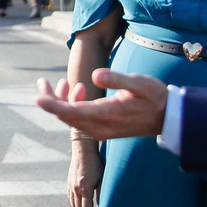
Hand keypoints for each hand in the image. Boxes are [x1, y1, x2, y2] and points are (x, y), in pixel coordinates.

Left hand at [35, 70, 166, 138]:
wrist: (168, 118)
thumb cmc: (154, 96)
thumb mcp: (140, 83)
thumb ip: (118, 79)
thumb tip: (96, 75)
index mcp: (107, 115)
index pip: (74, 112)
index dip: (54, 105)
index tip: (38, 99)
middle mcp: (101, 127)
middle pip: (67, 117)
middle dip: (51, 100)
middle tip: (41, 82)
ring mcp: (101, 130)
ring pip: (72, 119)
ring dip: (60, 103)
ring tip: (58, 82)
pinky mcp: (103, 129)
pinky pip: (80, 120)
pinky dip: (72, 106)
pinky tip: (78, 90)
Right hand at [66, 139, 102, 206]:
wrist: (83, 150)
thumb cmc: (96, 163)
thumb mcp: (101, 178)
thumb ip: (101, 193)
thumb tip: (100, 205)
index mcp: (85, 189)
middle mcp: (76, 188)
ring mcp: (71, 185)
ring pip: (73, 203)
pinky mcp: (69, 182)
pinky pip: (70, 196)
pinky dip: (74, 202)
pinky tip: (80, 201)